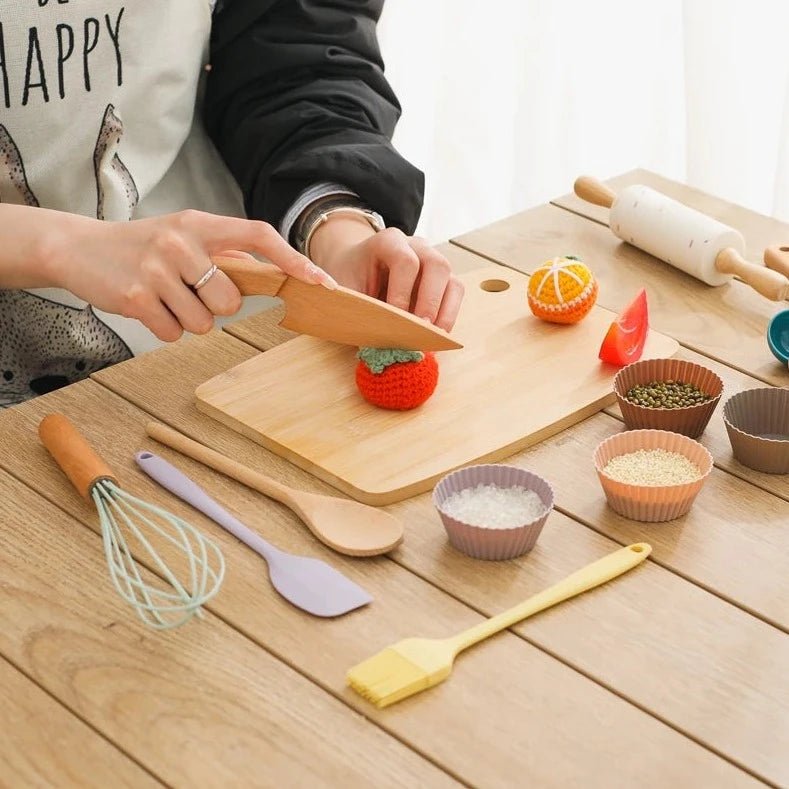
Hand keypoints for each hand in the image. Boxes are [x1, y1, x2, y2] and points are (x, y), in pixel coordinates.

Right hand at [44, 208, 335, 341]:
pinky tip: (147, 306)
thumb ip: (225, 253)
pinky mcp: (136, 297)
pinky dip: (164, 327)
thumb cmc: (143, 246)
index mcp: (200, 224)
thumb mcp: (184, 236)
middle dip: (215, 307)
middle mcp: (180, 242)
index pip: (259, 236)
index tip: (321, 282)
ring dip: (187, 319)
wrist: (79, 248)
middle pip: (231, 301)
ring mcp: (157, 269)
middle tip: (187, 290)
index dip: (293, 260)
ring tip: (164, 296)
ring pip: (204, 323)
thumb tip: (272, 275)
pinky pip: (174, 334)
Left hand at [308, 214, 464, 330]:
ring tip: (432, 338)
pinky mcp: (442, 280)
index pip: (405, 260)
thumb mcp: (346, 289)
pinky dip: (448, 316)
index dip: (402, 292)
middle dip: (430, 302)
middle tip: (421, 329)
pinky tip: (435, 334)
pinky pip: (455, 295)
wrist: (356, 265)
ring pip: (452, 282)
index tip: (394, 318)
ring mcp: (433, 261)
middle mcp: (417, 247)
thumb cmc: (350, 276)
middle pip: (437, 265)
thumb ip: (360, 308)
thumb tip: (380, 342)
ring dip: (445, 313)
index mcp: (388, 241)